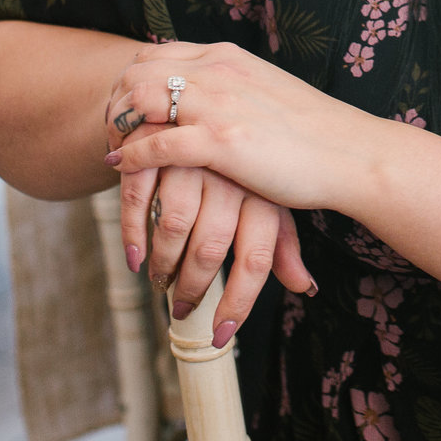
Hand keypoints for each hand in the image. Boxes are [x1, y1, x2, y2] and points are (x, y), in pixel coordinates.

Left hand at [103, 41, 388, 215]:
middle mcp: (217, 71)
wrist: (351, 153)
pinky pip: (156, 144)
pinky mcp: (221, 142)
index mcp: (227, 56)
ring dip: (116, 126)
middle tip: (110, 132)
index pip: (155, 53)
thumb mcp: (266, 91)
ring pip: (139, 101)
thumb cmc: (314, 132)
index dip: (130, 81)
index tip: (124, 110)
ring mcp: (218, 104)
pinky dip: (131, 156)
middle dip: (115, 102)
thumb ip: (233, 88)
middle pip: (137, 72)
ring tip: (112, 149)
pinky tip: (123, 169)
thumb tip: (209, 99)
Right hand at [125, 167, 314, 343]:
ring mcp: (192, 162)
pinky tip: (134, 258)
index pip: (256, 258)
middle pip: (210, 248)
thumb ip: (282, 244)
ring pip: (173, 227)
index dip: (239, 302)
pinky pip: (139, 201)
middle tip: (182, 310)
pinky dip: (133, 235)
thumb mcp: (269, 199)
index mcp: (264, 193)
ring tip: (159, 281)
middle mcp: (231, 178)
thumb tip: (307, 288)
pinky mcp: (155, 151)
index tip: (221, 335)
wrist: (201, 106)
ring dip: (162, 264)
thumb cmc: (240, 167)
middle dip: (192, 289)